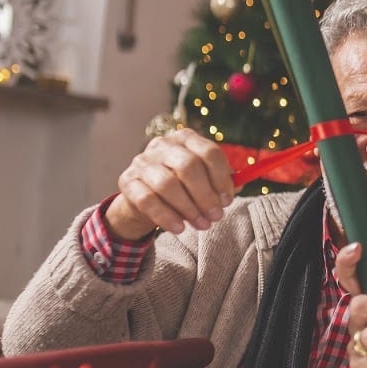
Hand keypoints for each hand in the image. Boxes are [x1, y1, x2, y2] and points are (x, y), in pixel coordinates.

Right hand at [106, 128, 233, 239]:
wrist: (145, 198)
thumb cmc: (183, 187)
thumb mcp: (203, 181)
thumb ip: (222, 181)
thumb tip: (239, 185)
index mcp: (186, 139)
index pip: (209, 152)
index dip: (221, 178)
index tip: (228, 201)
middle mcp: (162, 145)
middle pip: (188, 166)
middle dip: (206, 196)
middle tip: (216, 216)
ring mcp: (142, 161)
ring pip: (167, 184)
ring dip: (188, 209)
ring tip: (201, 225)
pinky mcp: (127, 181)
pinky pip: (147, 200)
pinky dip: (166, 216)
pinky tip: (179, 228)